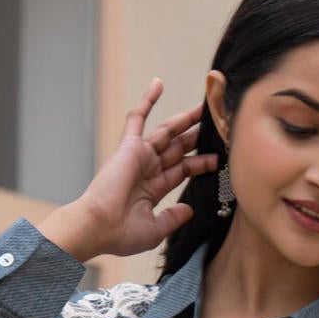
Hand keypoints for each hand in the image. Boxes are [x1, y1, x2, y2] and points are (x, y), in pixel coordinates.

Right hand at [42, 81, 215, 262]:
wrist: (99, 227)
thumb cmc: (120, 234)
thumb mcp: (155, 229)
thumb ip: (173, 217)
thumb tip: (188, 209)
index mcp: (153, 188)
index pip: (183, 169)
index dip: (201, 162)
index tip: (219, 158)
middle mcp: (147, 169)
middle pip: (178, 147)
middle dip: (197, 136)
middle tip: (216, 123)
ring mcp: (139, 156)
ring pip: (166, 131)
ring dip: (184, 118)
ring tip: (203, 106)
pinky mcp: (129, 146)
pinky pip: (138, 117)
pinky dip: (147, 100)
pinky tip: (158, 83)